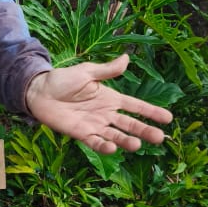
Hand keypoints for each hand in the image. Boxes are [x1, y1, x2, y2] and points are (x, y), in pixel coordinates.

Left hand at [24, 54, 171, 153]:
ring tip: (137, 145)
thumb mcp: (86, 72)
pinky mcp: (81, 134)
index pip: (135, 106)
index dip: (151, 112)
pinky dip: (104, 146)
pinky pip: (95, 142)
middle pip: (130, 124)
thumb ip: (107, 70)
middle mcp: (105, 113)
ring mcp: (94, 125)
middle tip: (160, 138)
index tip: (168, 118)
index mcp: (110, 97)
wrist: (38, 91)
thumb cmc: (62, 80)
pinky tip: (112, 147)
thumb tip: (127, 58)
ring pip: (116, 136)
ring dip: (126, 141)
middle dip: (145, 130)